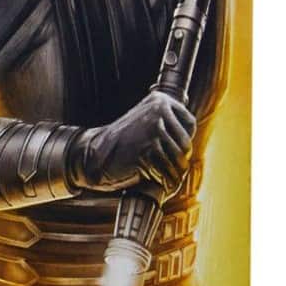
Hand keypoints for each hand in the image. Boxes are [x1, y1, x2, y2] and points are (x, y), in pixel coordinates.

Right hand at [75, 94, 195, 196]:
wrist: (95, 152)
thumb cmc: (123, 142)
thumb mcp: (145, 122)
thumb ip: (166, 124)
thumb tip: (190, 143)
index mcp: (159, 100)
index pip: (189, 123)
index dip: (186, 141)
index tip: (177, 151)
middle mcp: (158, 112)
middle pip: (185, 144)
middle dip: (181, 161)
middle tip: (174, 171)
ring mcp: (152, 130)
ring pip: (177, 160)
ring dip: (175, 175)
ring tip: (171, 181)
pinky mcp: (146, 151)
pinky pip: (165, 171)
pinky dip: (166, 182)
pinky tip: (163, 185)